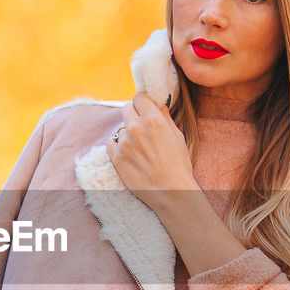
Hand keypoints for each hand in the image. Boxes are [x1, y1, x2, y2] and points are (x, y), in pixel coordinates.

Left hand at [106, 92, 197, 212]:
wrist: (170, 192)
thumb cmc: (178, 165)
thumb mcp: (177, 136)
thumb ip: (165, 118)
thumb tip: (158, 105)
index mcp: (153, 120)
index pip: (139, 97)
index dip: (142, 102)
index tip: (144, 108)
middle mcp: (136, 128)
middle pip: (126, 108)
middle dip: (132, 114)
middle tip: (140, 126)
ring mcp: (124, 143)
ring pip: (120, 128)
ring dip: (127, 133)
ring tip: (139, 148)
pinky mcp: (116, 157)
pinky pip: (111, 142)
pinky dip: (117, 145)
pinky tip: (128, 153)